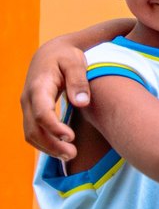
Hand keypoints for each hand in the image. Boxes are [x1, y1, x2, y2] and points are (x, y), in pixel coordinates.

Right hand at [21, 37, 91, 159]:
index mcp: (39, 86)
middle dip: (51, 145)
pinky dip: (44, 143)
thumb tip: (82, 103)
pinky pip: (32, 131)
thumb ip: (79, 80)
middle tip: (72, 154)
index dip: (54, 128)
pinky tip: (61, 149)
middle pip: (33, 129)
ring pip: (30, 133)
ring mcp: (27, 106)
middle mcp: (28, 99)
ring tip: (69, 156)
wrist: (50, 53)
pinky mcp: (31, 111)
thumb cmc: (66, 57)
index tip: (70, 138)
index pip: (42, 113)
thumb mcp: (75, 62)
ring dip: (47, 148)